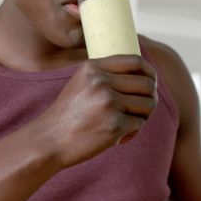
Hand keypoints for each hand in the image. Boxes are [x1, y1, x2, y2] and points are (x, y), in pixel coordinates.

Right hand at [36, 54, 156, 167]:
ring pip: (148, 104)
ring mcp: (108, 102)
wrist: (48, 140)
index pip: (135, 61)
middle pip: (146, 84)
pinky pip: (139, 124)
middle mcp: (101, 81)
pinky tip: (118, 138)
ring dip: (144, 116)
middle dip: (149, 98)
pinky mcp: (114, 124)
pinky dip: (133, 132)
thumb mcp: (82, 84)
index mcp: (93, 67)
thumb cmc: (67, 115)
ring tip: (129, 124)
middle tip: (142, 110)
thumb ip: (106, 76)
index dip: (149, 72)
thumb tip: (146, 77)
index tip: (151, 82)